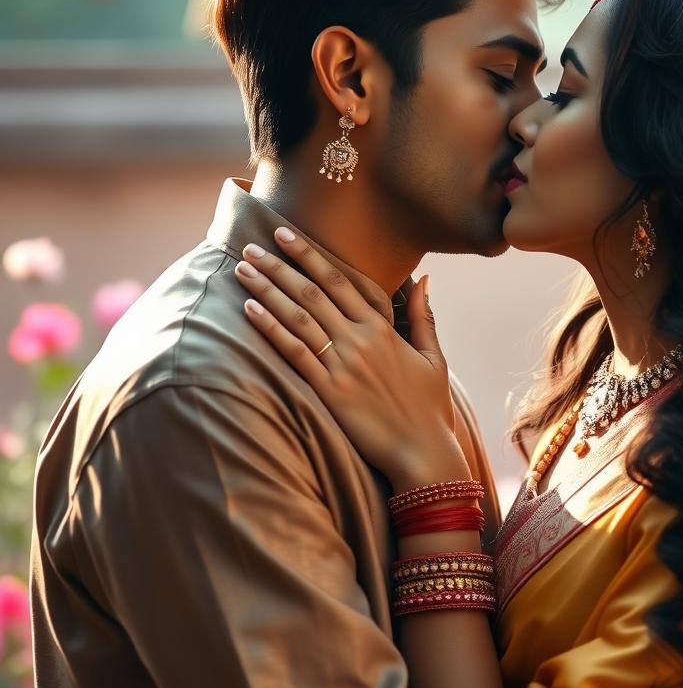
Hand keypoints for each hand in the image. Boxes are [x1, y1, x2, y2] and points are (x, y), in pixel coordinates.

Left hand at [233, 227, 467, 490]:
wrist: (423, 452)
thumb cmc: (429, 407)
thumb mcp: (433, 357)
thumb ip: (422, 316)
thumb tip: (424, 279)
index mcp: (382, 328)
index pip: (339, 280)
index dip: (309, 255)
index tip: (284, 235)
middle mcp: (359, 340)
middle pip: (311, 292)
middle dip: (278, 266)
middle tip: (250, 246)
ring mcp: (343, 365)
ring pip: (298, 317)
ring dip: (267, 290)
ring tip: (243, 270)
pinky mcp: (330, 392)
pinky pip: (295, 353)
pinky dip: (271, 329)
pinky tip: (249, 311)